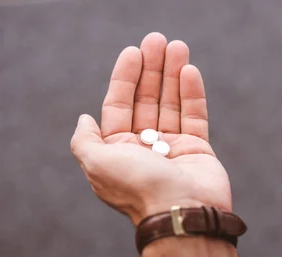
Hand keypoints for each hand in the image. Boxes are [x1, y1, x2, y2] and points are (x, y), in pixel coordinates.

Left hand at [71, 33, 230, 225]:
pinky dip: (193, 94)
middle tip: (158, 41)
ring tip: (178, 47)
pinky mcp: (198, 149)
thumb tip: (84, 118)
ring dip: (174, 74)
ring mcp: (173, 147)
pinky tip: (190, 72)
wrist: (181, 213)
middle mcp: (145, 147)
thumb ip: (86, 140)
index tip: (134, 52)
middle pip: (147, 99)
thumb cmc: (139, 189)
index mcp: (119, 150)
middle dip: (152, 69)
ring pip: (172, 104)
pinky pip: (195, 116)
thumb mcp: (98, 164)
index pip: (119, 105)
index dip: (125, 78)